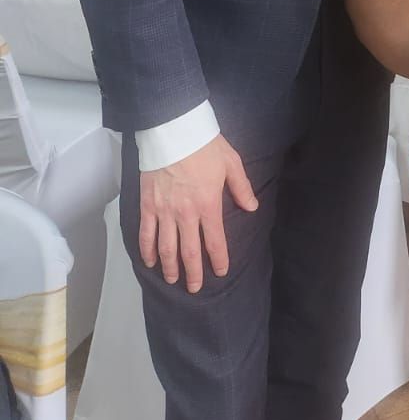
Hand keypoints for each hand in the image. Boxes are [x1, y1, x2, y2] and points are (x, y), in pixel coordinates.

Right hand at [139, 135, 258, 292]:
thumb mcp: (231, 163)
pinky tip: (150, 262)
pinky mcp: (147, 206)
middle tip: (194, 288)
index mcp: (208, 204)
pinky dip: (147, 251)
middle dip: (193, 273)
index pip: (215, 241)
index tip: (221, 272)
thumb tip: (252, 207)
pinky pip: (146, 234)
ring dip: (170, 267)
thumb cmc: (205, 145)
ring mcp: (164, 211)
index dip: (219, 259)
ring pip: (166, 248)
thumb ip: (242, 187)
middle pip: (190, 251)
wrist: (173, 131)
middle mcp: (186, 214)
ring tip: (173, 280)